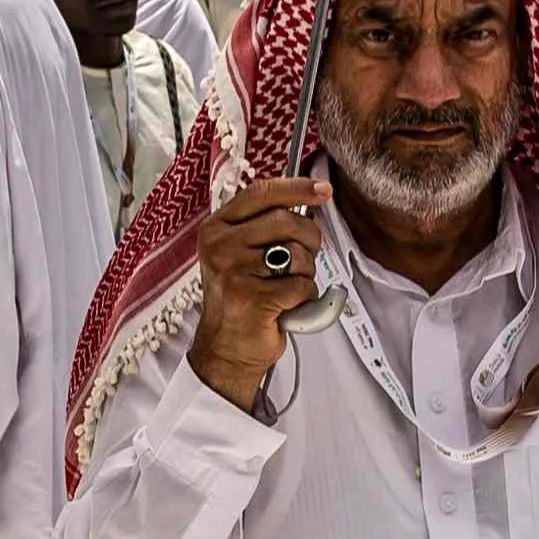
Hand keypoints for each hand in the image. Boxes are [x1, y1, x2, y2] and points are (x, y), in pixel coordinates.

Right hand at [190, 169, 328, 411]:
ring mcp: (234, 272)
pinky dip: (305, 298)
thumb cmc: (241, 301)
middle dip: (309, 239)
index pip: (261, 193)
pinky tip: (287, 307)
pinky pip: (300, 286)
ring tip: (288, 287)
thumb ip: (265, 226)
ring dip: (306, 273)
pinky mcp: (252, 299)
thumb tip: (309, 199)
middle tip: (304, 259)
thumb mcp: (241, 254)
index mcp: (216, 229)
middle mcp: (220, 246)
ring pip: (297, 254)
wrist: (225, 350)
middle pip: (286, 220)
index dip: (297, 187)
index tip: (322, 189)